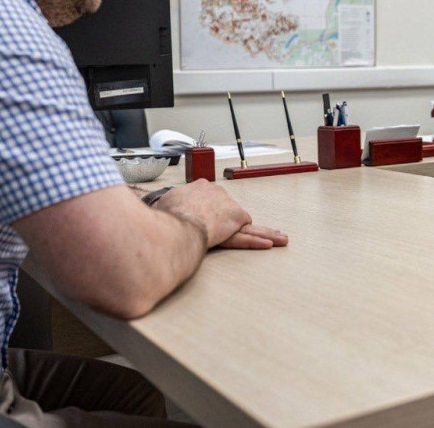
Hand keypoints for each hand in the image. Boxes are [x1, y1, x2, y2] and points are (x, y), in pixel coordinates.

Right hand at [154, 180, 287, 249]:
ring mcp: (227, 206)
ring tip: (280, 239)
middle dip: (241, 222)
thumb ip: (167, 210)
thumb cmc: (164, 215)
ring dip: (264, 233)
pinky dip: (256, 241)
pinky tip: (269, 244)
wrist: (176, 217)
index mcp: (199, 189)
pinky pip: (248, 234)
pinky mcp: (235, 218)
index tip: (218, 219)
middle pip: (230, 212)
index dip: (216, 214)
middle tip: (257, 229)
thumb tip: (153, 214)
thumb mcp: (162, 207)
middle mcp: (216, 194)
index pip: (212, 204)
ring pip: (247, 225)